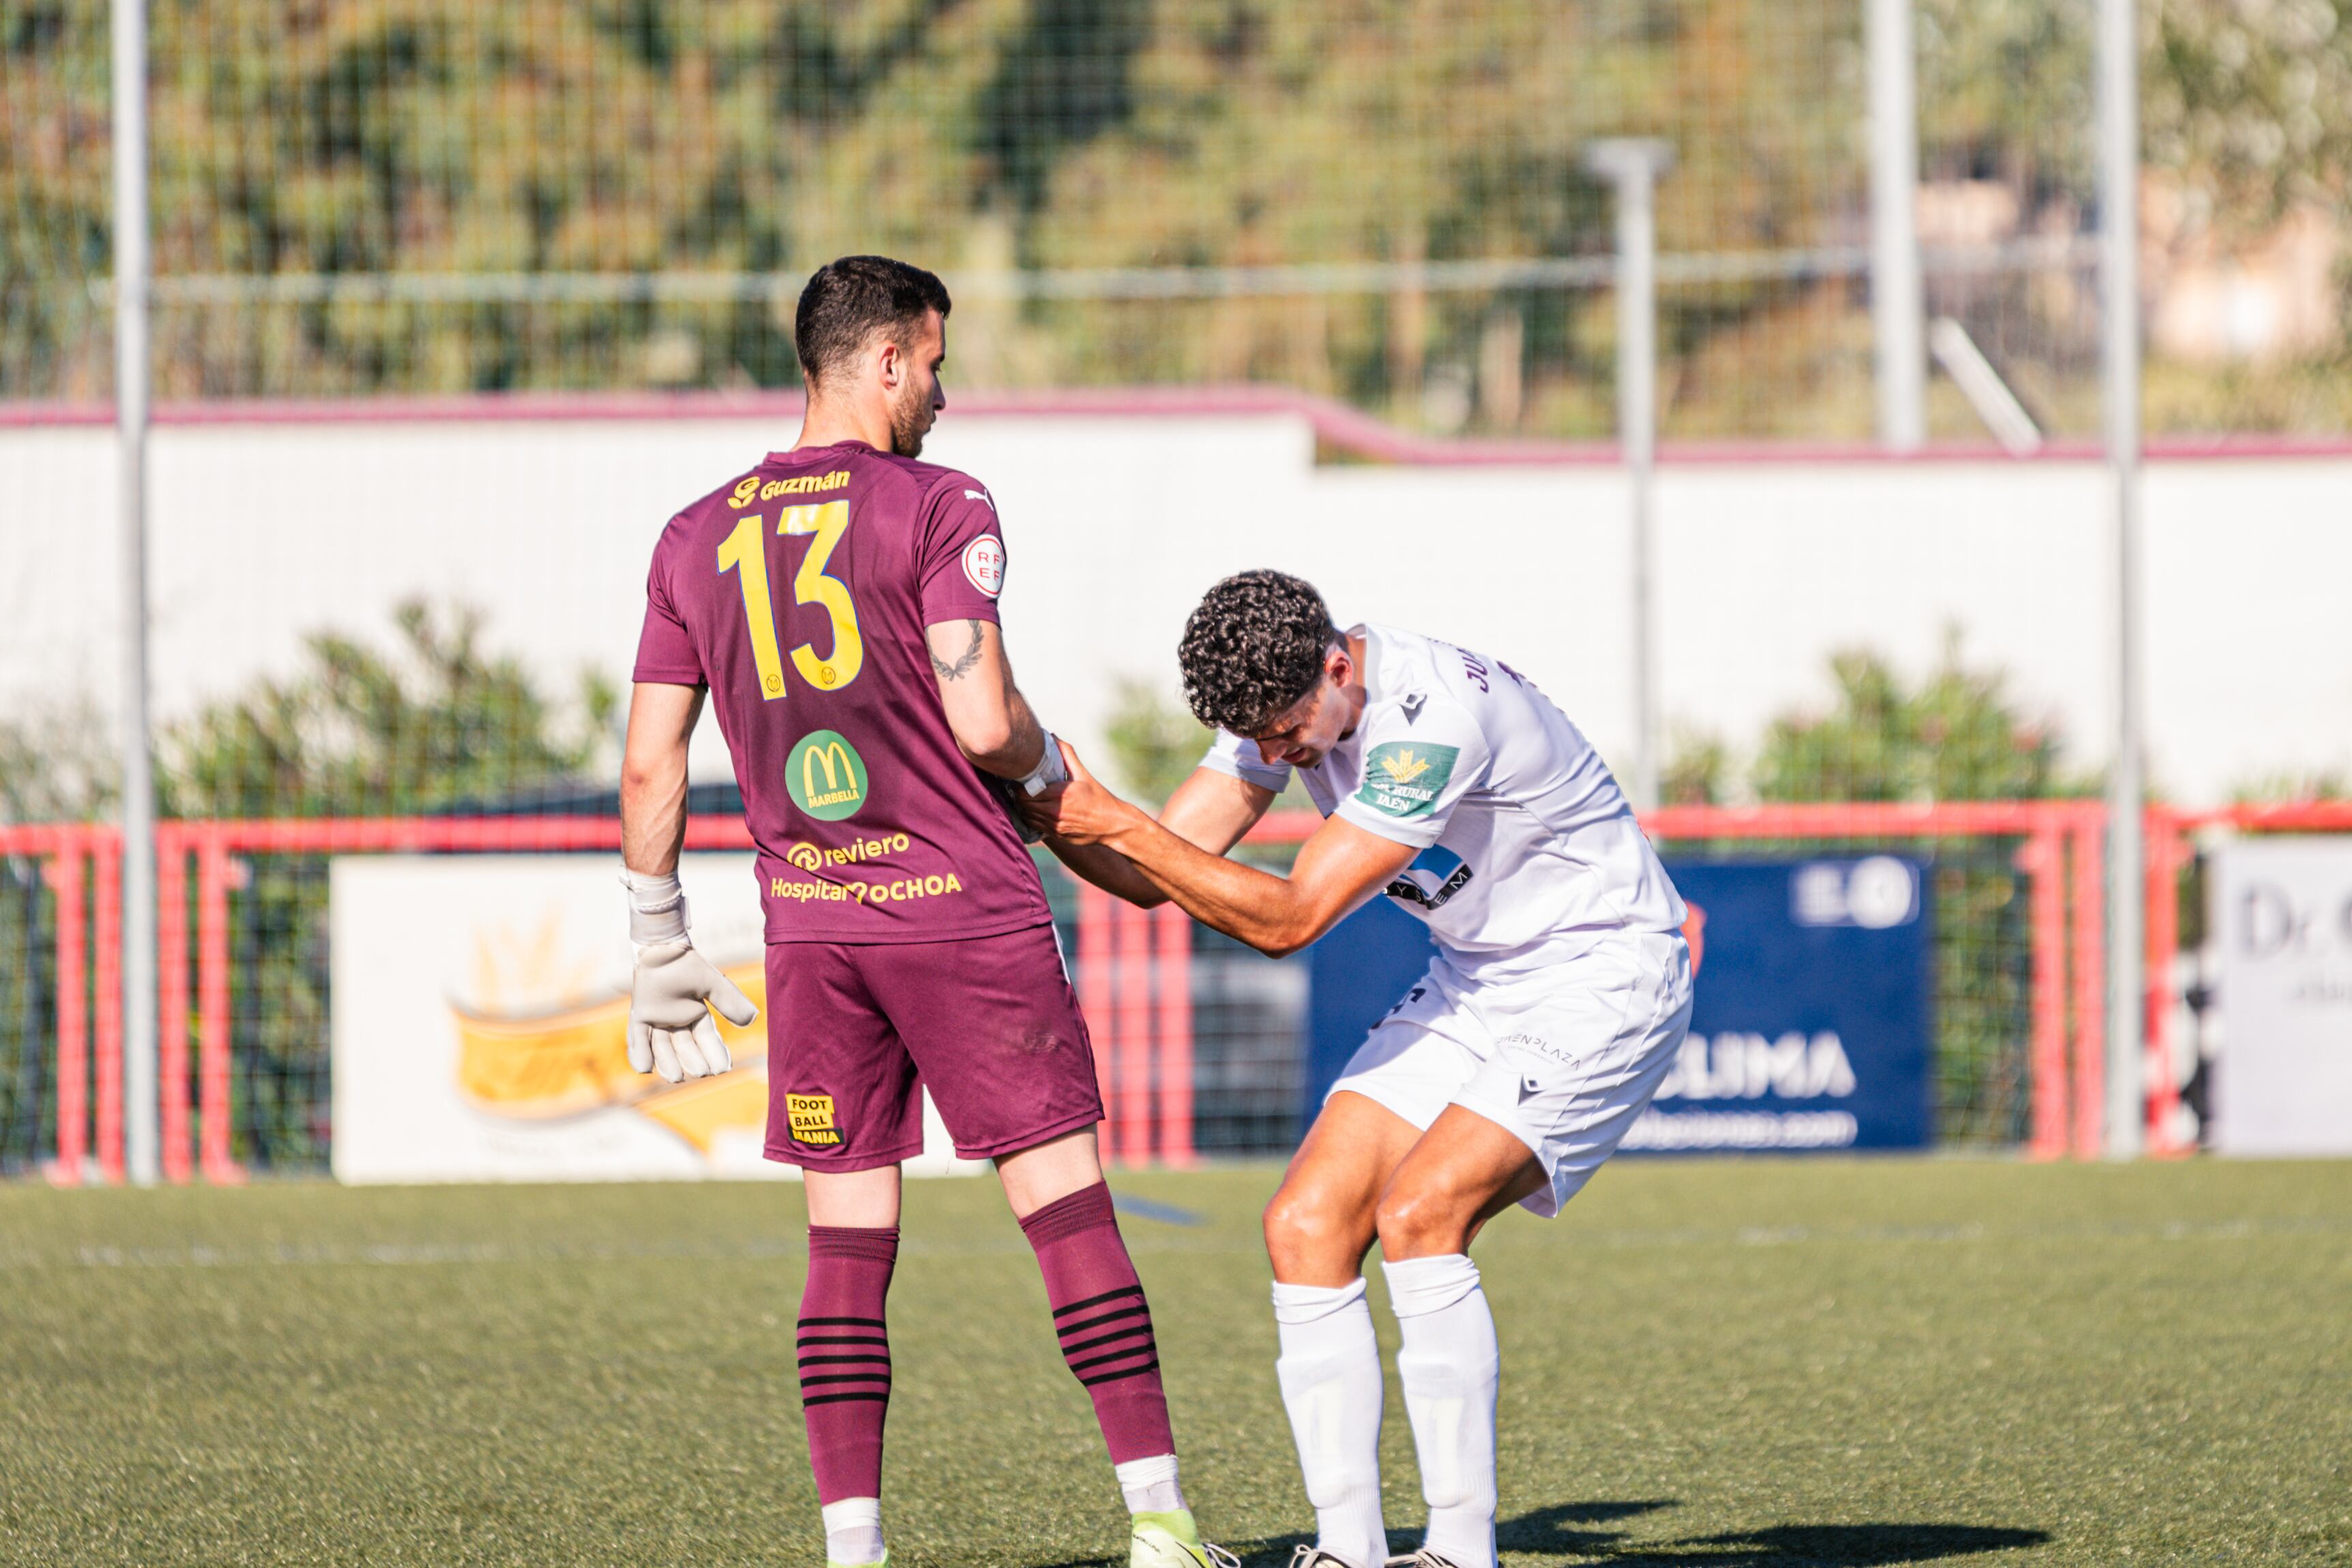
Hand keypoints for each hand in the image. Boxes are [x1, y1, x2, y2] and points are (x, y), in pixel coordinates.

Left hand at [627, 941, 758, 1082]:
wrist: (662, 947)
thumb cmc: (688, 964)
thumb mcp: (713, 984)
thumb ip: (730, 1002)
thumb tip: (752, 1020)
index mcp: (696, 1015)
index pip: (706, 1038)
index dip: (714, 1053)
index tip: (722, 1069)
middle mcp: (676, 1021)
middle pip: (685, 1046)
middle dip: (693, 1060)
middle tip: (701, 1073)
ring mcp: (657, 1019)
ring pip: (662, 1046)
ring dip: (668, 1063)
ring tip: (676, 1078)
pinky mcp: (640, 1013)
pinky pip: (637, 1038)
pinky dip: (639, 1053)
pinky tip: (644, 1068)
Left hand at [1021, 742, 1140, 846]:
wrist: (1112, 825)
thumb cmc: (1099, 798)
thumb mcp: (1084, 775)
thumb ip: (1067, 755)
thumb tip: (1053, 737)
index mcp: (1060, 795)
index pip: (1026, 792)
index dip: (1017, 785)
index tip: (1017, 777)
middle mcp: (1055, 812)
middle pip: (1023, 804)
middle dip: (1017, 795)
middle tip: (1017, 785)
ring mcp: (1055, 826)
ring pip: (1027, 816)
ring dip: (1022, 806)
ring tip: (1023, 796)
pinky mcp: (1056, 835)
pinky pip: (1035, 825)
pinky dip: (1030, 816)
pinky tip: (1032, 808)